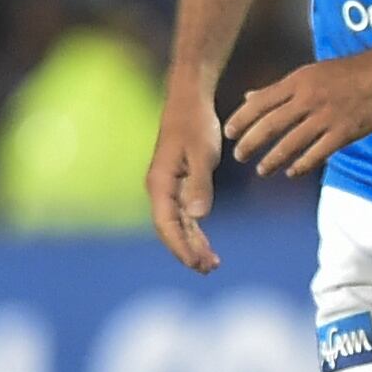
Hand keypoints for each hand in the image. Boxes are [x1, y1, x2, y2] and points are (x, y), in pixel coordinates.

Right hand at [147, 89, 223, 273]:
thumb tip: (198, 217)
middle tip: (210, 268)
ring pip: (177, 225)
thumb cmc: (195, 124)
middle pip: (171, 230)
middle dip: (188, 251)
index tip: (196, 263)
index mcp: (160, 184)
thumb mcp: (202, 153)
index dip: (180, 246)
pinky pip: (183, 215)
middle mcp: (159, 190)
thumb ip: (199, 184)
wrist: (188, 102)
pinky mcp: (177, 185)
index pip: (167, 225)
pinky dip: (194, 230)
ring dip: (192, 244)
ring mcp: (167, 189)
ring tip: (212, 264)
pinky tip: (205, 244)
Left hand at [229, 55, 371, 178]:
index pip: (260, 101)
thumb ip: (280, 88)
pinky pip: (317, 154)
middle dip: (250, 143)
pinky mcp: (343, 133)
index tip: (229, 132)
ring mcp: (327, 117)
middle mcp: (309, 99)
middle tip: (239, 155)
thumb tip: (249, 97)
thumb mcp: (310, 72)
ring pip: (291, 144)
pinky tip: (291, 172)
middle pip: (271, 125)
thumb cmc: (348, 72)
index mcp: (300, 81)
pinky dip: (301, 165)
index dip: (241, 119)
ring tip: (262, 169)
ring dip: (272, 159)